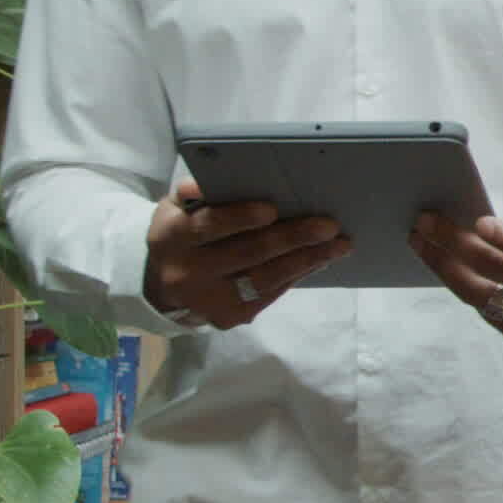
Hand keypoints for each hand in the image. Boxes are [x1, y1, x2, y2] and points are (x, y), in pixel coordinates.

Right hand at [146, 179, 345, 326]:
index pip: (208, 226)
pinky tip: (318, 260)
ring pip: (265, 279)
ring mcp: (209, 300)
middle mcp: (187, 273)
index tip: (272, 209)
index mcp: (172, 237)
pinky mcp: (229, 317)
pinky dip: (297, 275)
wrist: (164, 288)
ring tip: (338, 245)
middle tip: (328, 226)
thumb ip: (191, 195)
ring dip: (307, 260)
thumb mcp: (174, 210)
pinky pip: (270, 294)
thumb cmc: (181, 236)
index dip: (240, 218)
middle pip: (248, 254)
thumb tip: (202, 185)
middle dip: (293, 238)